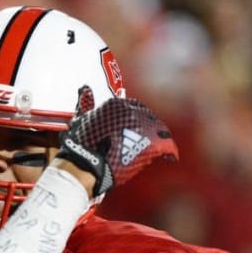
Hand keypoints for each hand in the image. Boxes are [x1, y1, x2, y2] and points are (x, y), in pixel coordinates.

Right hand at [56, 97, 177, 196]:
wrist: (87, 163)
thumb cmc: (82, 144)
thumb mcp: (81, 120)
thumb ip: (86, 103)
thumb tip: (85, 88)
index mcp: (115, 104)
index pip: (133, 106)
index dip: (136, 117)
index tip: (135, 126)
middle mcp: (131, 111)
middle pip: (148, 117)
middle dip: (148, 127)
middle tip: (147, 137)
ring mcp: (142, 126)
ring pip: (159, 129)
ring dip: (159, 138)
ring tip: (159, 147)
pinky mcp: (151, 142)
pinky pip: (167, 145)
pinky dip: (169, 151)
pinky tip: (170, 156)